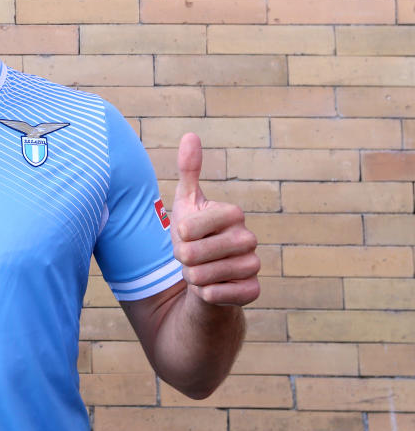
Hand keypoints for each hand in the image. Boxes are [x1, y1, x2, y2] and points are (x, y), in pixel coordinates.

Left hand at [170, 133, 259, 305]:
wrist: (206, 274)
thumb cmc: (193, 235)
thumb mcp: (186, 201)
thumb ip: (188, 169)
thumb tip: (190, 135)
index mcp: (233, 213)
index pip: (186, 228)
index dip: (178, 235)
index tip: (187, 234)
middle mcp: (248, 238)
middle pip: (190, 253)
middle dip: (182, 258)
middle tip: (192, 256)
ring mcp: (253, 265)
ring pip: (200, 276)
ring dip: (192, 277)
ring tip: (200, 270)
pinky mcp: (252, 291)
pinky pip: (214, 295)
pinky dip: (204, 294)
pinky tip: (211, 288)